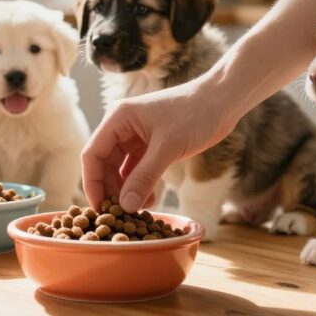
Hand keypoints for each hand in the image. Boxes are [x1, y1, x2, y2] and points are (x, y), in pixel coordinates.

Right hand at [80, 76, 238, 212]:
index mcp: (117, 118)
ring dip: (127, 190)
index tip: (100, 209)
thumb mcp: (167, 148)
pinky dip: (140, 185)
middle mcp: (122, 126)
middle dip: (111, 189)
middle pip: (104, 164)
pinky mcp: (152, 145)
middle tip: (120, 214)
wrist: (223, 101)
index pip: (92, 154)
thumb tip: (126, 206)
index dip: (92, 183)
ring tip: (137, 210)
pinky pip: (138, 169)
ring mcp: (136, 136)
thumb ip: (144, 177)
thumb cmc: (194, 114)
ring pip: (120, 169)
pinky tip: (149, 199)